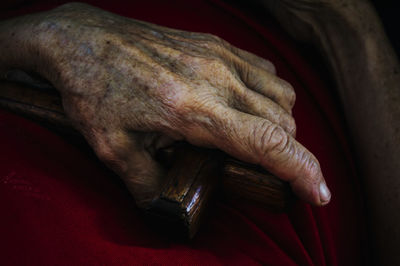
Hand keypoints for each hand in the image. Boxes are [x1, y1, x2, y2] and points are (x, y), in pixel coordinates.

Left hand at [2, 3, 329, 206]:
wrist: (83, 39)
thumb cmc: (94, 89)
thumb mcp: (112, 148)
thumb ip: (146, 184)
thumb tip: (167, 208)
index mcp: (192, 110)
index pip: (266, 142)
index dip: (301, 170)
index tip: (317, 192)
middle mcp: (215, 79)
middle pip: (282, 121)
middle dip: (289, 154)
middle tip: (273, 173)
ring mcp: (218, 56)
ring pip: (281, 94)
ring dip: (282, 124)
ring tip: (259, 141)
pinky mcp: (215, 44)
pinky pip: (265, 70)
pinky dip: (270, 94)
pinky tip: (249, 105)